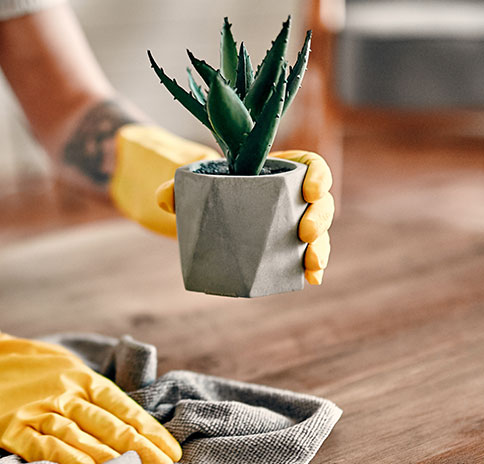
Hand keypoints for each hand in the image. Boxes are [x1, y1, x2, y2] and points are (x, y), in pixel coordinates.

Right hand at [0, 337, 180, 463]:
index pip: (124, 407)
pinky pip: (42, 446)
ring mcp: (36, 410)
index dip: (149, 431)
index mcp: (81, 378)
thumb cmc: (28, 368)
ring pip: (80, 436)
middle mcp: (63, 393)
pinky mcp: (10, 428)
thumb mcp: (67, 367)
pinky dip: (66, 459)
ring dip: (109, 457)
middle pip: (108, 424)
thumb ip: (94, 391)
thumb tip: (131, 419)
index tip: (171, 451)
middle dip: (140, 448)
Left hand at [155, 149, 333, 284]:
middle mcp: (291, 196)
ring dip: (320, 248)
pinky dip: (311, 267)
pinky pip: (305, 256)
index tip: (310, 190)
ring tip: (312, 264)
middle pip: (320, 202)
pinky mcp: (286, 248)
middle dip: (319, 218)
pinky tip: (312, 279)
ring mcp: (291, 223)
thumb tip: (163, 198)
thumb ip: (177, 188)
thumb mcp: (192, 186)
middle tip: (305, 233)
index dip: (318, 176)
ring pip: (318, 232)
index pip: (309, 165)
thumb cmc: (207, 191)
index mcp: (278, 169)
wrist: (203, 215)